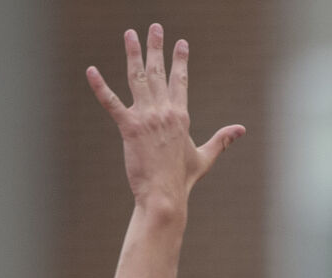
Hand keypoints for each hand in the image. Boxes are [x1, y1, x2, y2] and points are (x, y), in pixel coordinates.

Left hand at [86, 25, 244, 209]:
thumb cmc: (183, 179)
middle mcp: (164, 112)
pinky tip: (91, 71)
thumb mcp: (205, 157)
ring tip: (129, 34)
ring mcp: (146, 118)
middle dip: (157, 47)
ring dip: (133, 53)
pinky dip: (100, 86)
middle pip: (159, 72)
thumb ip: (222, 140)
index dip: (180, 60)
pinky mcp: (129, 128)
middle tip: (154, 27)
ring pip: (138, 78)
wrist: (165, 195)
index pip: (181, 81)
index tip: (181, 43)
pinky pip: (111, 103)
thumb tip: (241, 129)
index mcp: (181, 116)